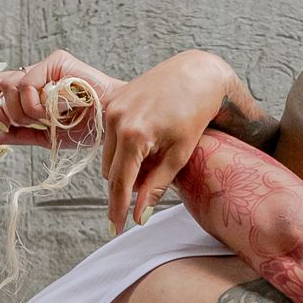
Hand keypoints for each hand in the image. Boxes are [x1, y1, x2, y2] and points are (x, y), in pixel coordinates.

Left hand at [0, 50, 122, 148]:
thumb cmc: (86, 129)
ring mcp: (44, 68)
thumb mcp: (44, 137)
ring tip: (43, 121)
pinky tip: (51, 111)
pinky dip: (34, 104)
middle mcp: (34, 76)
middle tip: (4, 124)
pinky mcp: (56, 61)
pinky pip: (27, 83)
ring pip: (8, 87)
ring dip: (20, 113)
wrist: (111, 125)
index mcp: (29, 92)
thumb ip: (16, 136)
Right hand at [98, 50, 238, 234]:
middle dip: (126, 183)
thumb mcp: (179, 155)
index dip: (117, 209)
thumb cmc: (193, 114)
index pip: (118, 183)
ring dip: (123, 165)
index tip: (115, 229)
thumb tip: (139, 217)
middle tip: (152, 179)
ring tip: (153, 156)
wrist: (196, 74)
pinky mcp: (111, 100)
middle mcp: (115, 119)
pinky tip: (145, 140)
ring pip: (107, 155)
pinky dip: (122, 146)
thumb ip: (155, 187)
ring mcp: (110, 107)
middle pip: (110, 171)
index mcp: (133, 135)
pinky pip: (108, 136)